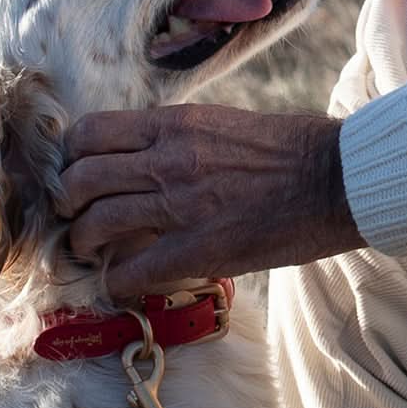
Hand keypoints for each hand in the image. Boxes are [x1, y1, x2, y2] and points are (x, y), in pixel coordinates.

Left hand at [59, 104, 361, 298]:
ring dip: (83, 242)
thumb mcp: (222, 124)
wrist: (339, 179)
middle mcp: (168, 159)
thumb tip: (145, 155)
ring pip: (97, 223)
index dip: (71, 159)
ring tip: (88, 251)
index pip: (89, 133)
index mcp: (174, 124)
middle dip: (67, 203)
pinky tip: (121, 283)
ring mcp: (181, 205)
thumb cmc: (291, 150)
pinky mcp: (200, 249)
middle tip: (74, 217)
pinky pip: (133, 270)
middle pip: (82, 179)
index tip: (77, 175)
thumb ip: (178, 138)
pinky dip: (117, 280)